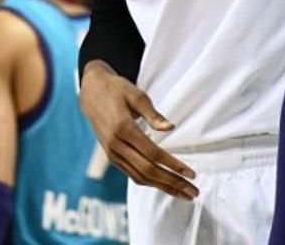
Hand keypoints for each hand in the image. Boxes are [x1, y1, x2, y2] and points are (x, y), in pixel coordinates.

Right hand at [79, 61, 197, 199]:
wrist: (91, 93)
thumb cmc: (117, 90)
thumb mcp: (136, 95)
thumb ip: (153, 114)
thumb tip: (171, 127)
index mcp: (123, 128)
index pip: (153, 154)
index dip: (173, 165)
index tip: (191, 173)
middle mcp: (116, 144)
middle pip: (148, 170)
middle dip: (172, 183)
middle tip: (193, 191)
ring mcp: (112, 153)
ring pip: (140, 177)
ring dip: (163, 187)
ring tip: (183, 194)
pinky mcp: (111, 156)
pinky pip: (132, 174)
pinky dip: (149, 182)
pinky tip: (164, 185)